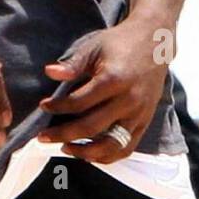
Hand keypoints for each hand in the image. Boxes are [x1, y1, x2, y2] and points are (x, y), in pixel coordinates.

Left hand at [36, 15, 169, 162]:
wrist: (155, 42)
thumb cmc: (120, 43)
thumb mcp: (94, 47)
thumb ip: (73, 64)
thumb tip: (49, 73)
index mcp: (114, 80)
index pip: (79, 102)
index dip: (57, 107)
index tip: (44, 106)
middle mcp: (128, 100)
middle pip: (91, 127)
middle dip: (63, 134)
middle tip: (43, 137)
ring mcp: (139, 114)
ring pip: (110, 145)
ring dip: (84, 152)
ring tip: (65, 148)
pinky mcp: (146, 121)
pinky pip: (127, 147)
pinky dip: (107, 156)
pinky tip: (89, 154)